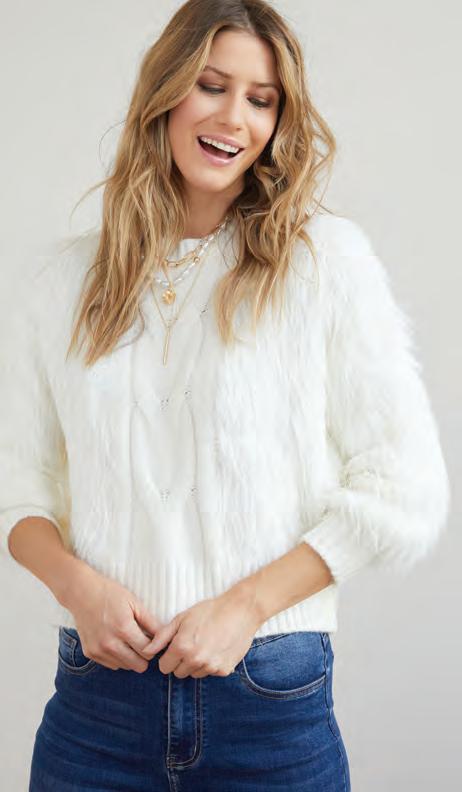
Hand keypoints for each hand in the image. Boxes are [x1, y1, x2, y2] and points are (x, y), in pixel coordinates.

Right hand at [63, 560, 163, 672]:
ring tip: (128, 639)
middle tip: (142, 641)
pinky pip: (112, 664)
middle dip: (144, 655)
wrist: (81, 593)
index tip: (153, 639)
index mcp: (123, 628)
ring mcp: (98, 650)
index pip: (148, 651)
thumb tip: (165, 637)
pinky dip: (117, 657)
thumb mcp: (134, 603)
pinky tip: (116, 641)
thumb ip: (151, 622)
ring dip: (130, 657)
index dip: (154, 646)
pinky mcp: (90, 653)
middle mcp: (109, 643)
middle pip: (138, 665)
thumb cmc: (110, 594)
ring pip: (125, 666)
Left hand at [138, 584, 262, 678]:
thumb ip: (162, 636)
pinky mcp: (224, 670)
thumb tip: (146, 650)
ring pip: (194, 674)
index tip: (175, 648)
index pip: (164, 667)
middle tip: (192, 644)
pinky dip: (211, 664)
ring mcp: (210, 666)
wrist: (240, 610)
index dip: (168, 657)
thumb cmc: (209, 611)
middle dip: (181, 661)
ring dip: (196, 664)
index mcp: (181, 646)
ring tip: (205, 645)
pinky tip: (216, 648)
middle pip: (178, 673)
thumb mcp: (182, 618)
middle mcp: (195, 660)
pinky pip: (210, 673)